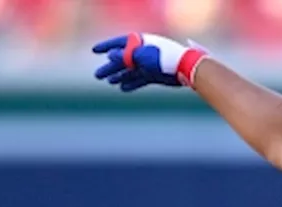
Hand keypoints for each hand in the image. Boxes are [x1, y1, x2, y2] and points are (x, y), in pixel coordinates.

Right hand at [92, 33, 207, 91]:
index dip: (107, 47)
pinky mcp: (155, 75)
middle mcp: (144, 53)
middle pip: (123, 60)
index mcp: (141, 43)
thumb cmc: (164, 58)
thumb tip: (111, 55)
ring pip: (131, 71)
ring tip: (108, 81)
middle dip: (110, 67)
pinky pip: (140, 79)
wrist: (185, 69)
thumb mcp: (143, 56)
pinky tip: (123, 88)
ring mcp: (149, 65)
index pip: (120, 43)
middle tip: (97, 75)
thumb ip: (127, 56)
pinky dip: (132, 84)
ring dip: (119, 76)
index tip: (95, 51)